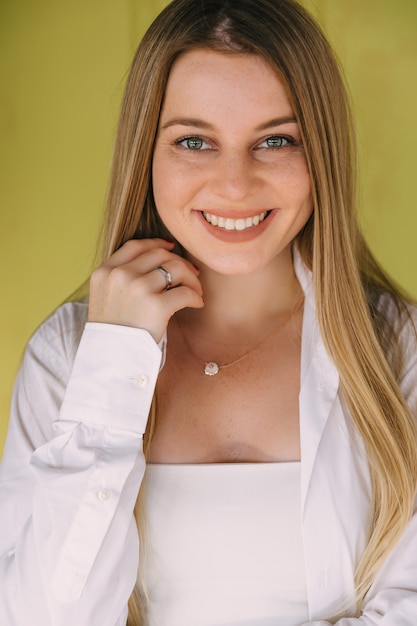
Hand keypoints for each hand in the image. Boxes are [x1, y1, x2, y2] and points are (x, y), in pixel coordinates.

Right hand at [88, 239, 203, 341]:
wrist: (110, 360)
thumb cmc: (113, 334)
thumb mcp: (104, 298)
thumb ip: (120, 279)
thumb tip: (156, 263)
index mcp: (104, 272)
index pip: (135, 246)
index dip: (156, 243)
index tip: (171, 248)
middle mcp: (120, 275)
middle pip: (159, 254)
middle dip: (179, 261)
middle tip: (192, 274)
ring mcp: (137, 288)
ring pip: (175, 269)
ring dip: (191, 279)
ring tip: (196, 291)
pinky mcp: (156, 306)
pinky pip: (185, 292)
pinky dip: (195, 296)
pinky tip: (197, 303)